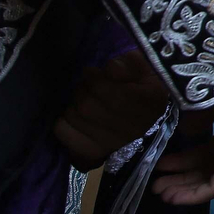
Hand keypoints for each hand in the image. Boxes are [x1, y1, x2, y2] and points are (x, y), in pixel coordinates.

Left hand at [53, 50, 170, 171]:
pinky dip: (63, 120)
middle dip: (82, 89)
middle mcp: (133, 127)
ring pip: (75, 116)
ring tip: (83, 97)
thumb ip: (129, 62)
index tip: (93, 71)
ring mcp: (113, 142)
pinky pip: (63, 132)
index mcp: (150, 102)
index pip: (110, 93)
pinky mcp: (94, 151)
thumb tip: (111, 69)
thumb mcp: (144, 66)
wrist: (145, 110)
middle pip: (88, 106)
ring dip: (73, 101)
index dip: (94, 78)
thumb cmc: (142, 82)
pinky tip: (76, 115)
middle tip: (87, 83)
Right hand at [151, 97, 213, 204]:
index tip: (162, 165)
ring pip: (212, 181)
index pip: (208, 153)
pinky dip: (195, 195)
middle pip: (208, 168)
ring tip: (161, 194)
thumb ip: (193, 122)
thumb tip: (185, 133)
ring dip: (186, 189)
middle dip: (181, 178)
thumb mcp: (202, 107)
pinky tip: (174, 198)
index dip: (184, 161)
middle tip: (157, 184)